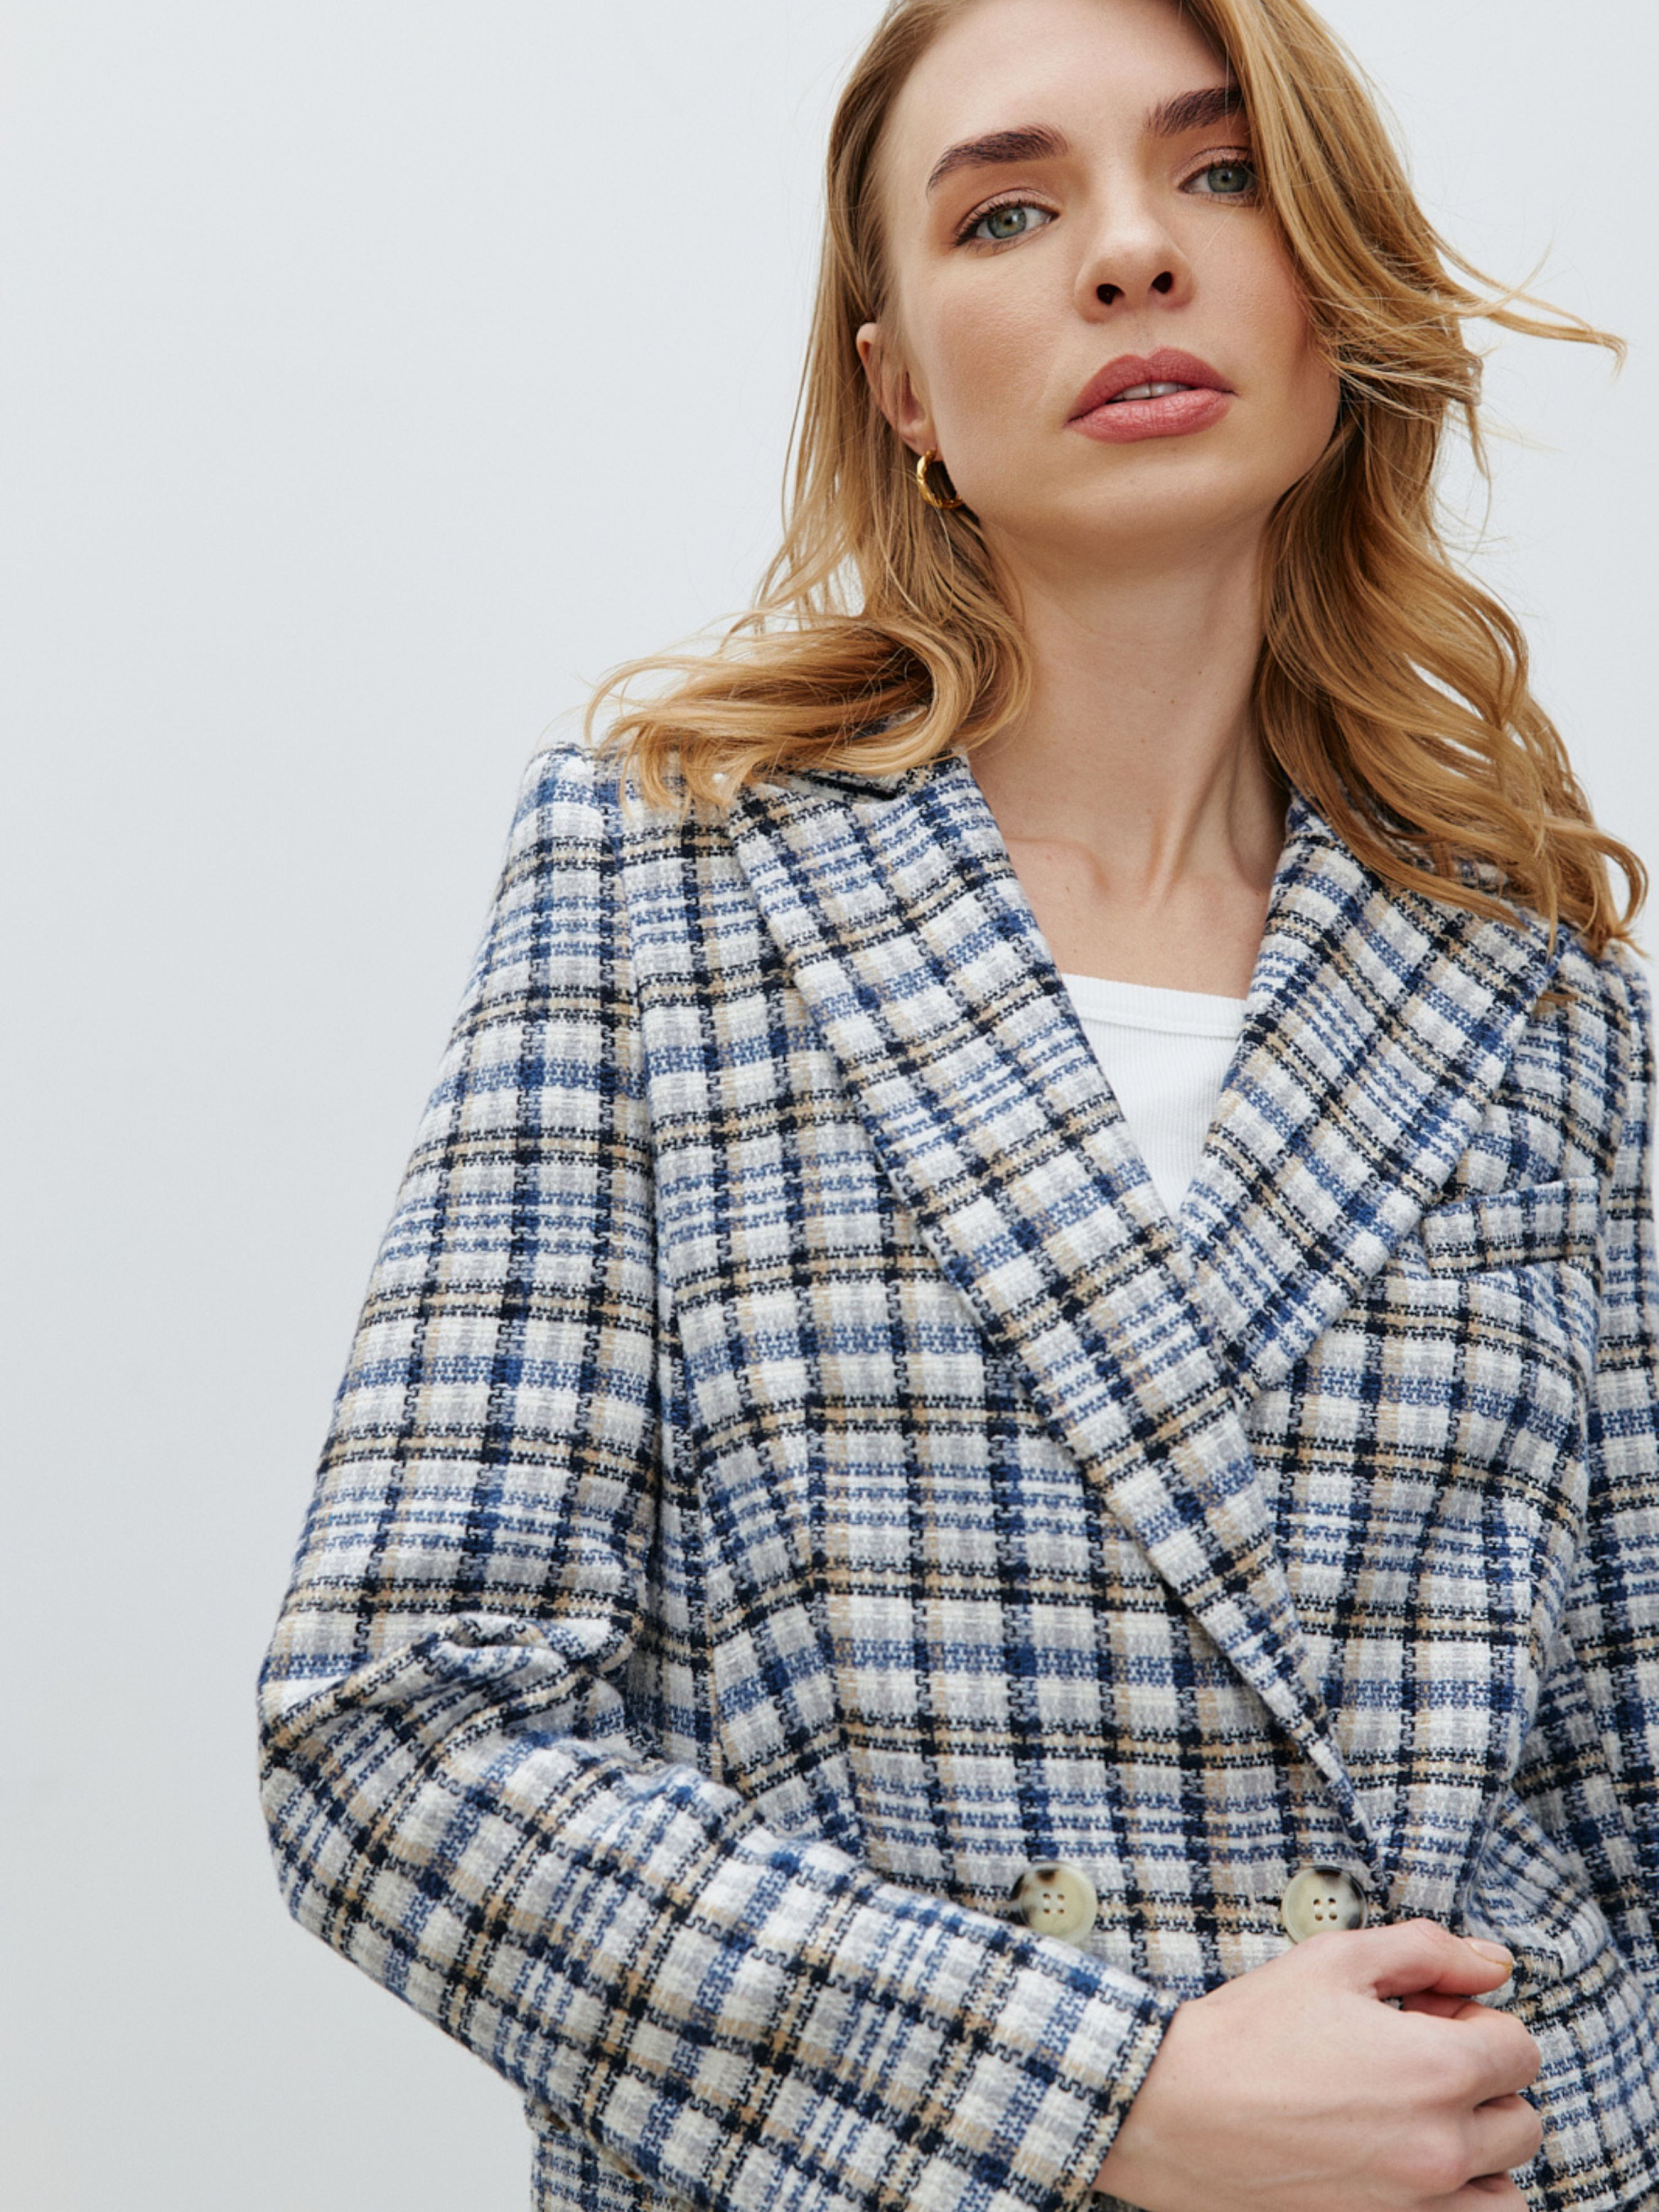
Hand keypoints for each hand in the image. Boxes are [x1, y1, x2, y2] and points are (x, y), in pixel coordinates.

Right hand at [1093, 1920, 1541, 2210]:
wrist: (1172, 2112)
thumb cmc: (1246, 2034)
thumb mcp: (1334, 1961)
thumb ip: (1427, 1951)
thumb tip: (1493, 1962)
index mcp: (1436, 2069)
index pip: (1520, 2049)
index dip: (1475, 2018)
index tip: (1429, 2014)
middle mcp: (1440, 2147)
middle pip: (1521, 2121)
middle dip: (1483, 2083)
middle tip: (1418, 2061)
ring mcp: (1416, 2204)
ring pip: (1504, 2190)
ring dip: (1480, 2153)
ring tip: (1420, 2121)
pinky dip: (1454, 2200)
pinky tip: (1405, 2165)